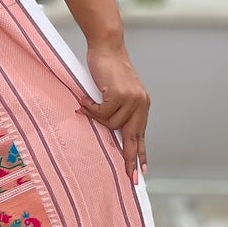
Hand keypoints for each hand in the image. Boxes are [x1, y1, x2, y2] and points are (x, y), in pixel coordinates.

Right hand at [79, 40, 149, 182]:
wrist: (107, 47)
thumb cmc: (108, 68)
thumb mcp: (117, 92)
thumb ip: (118, 110)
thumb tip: (113, 132)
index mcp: (142, 105)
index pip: (141, 134)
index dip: (142, 153)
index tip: (143, 171)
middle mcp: (141, 104)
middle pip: (133, 138)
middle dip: (130, 159)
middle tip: (131, 178)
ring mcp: (132, 100)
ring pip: (111, 125)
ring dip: (96, 116)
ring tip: (87, 104)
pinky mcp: (120, 96)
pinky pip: (101, 113)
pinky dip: (90, 108)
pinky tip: (84, 99)